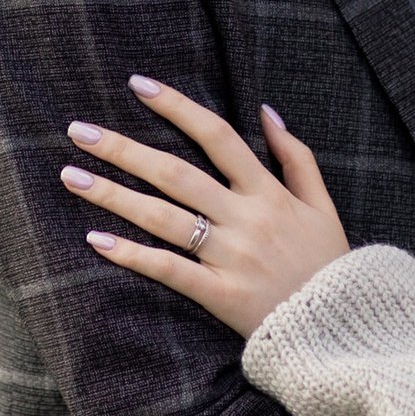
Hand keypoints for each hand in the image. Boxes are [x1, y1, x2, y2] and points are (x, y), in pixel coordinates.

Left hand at [59, 75, 348, 336]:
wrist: (342, 330)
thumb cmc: (329, 266)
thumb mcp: (323, 206)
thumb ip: (297, 157)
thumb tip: (267, 111)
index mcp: (269, 192)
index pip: (218, 136)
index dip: (177, 107)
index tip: (137, 85)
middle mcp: (246, 218)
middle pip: (176, 174)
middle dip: (123, 149)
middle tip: (79, 131)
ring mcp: (232, 256)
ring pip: (163, 217)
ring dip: (113, 195)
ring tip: (72, 176)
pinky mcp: (221, 294)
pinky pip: (170, 270)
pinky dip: (132, 254)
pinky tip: (96, 239)